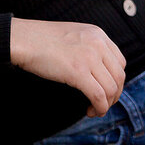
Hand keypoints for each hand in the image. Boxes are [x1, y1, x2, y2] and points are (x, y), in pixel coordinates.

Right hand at [9, 18, 126, 116]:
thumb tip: (96, 69)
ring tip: (95, 109)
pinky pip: (99, 95)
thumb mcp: (74, 35)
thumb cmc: (42, 39)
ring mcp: (89, 57)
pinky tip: (90, 110)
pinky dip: (99, 107)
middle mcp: (98, 44)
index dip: (116, 80)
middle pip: (119, 76)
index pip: (120, 62)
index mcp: (98, 34)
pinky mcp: (78, 72)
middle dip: (114, 95)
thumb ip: (88, 46)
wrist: (24, 39)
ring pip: (111, 88)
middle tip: (103, 104)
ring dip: (106, 104)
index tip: (107, 90)